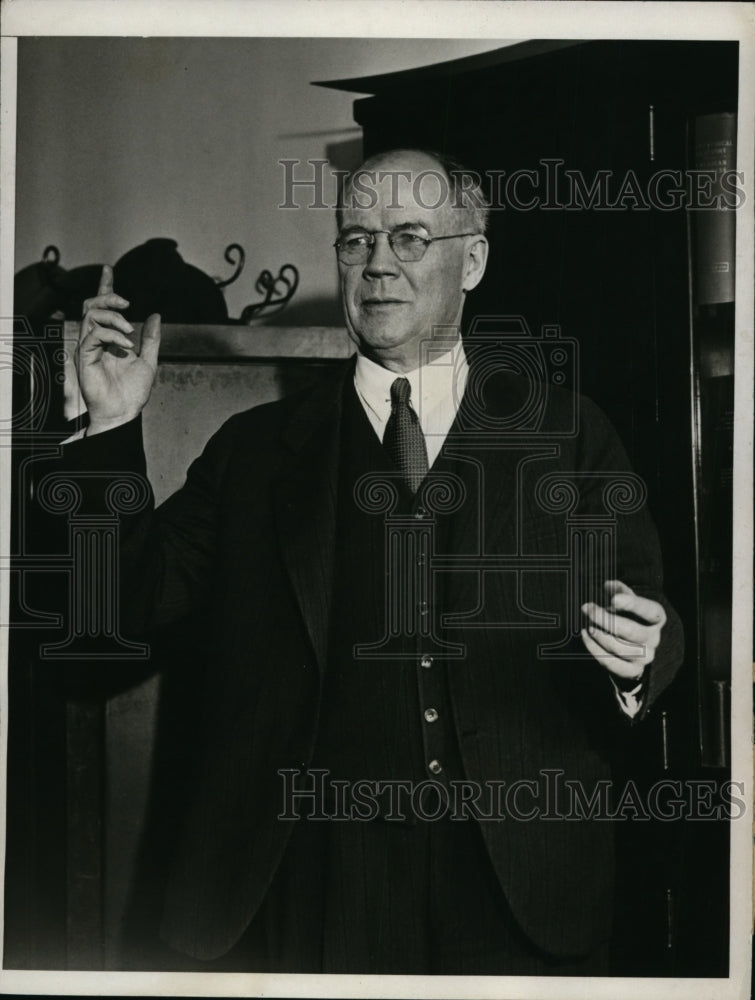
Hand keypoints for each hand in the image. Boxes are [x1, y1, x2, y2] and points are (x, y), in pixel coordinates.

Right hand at [76, 265, 160, 434]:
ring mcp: (88, 347)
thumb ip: (151, 339)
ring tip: (131, 332)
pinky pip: (93, 335)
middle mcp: (96, 340)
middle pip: (92, 305)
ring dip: (114, 317)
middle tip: (127, 302)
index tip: (108, 270)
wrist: (124, 413)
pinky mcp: (84, 357)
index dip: (106, 287)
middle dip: (108, 296)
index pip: (104, 308)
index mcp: (110, 339)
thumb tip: (156, 316)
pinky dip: (112, 335)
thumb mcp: (149, 361)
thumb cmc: (132, 392)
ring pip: (91, 315)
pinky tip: (126, 345)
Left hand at [580, 580, 666, 684]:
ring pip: (619, 648)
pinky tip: (586, 637)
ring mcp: (645, 657)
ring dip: (599, 635)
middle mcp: (654, 638)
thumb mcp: (628, 603)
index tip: (612, 599)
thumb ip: (620, 592)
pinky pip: (611, 663)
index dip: (631, 604)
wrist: (635, 648)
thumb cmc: (630, 618)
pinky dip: (595, 649)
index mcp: (656, 618)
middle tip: (587, 609)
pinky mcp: (633, 671)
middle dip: (605, 619)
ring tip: (587, 624)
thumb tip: (608, 585)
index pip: (649, 611)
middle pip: (631, 631)